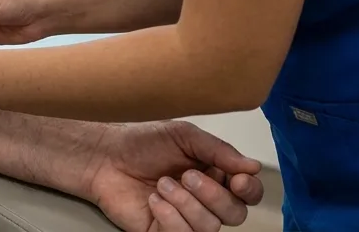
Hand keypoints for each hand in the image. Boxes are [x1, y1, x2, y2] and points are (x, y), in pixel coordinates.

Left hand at [84, 121, 265, 231]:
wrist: (105, 155)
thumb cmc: (142, 142)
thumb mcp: (184, 136)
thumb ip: (218, 150)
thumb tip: (253, 166)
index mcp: (216, 175)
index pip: (248, 193)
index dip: (250, 190)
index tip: (238, 180)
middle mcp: (205, 200)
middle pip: (235, 214)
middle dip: (213, 195)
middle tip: (187, 176)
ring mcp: (185, 219)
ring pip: (209, 227)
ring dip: (186, 204)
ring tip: (162, 183)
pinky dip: (171, 218)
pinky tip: (155, 200)